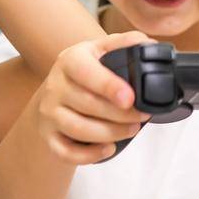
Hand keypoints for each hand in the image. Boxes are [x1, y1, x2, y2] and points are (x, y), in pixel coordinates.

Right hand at [33, 31, 153, 163]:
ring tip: (131, 130)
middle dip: (121, 115)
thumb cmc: (85, 73)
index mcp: (70, 61)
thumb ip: (124, 44)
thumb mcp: (100, 51)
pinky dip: (89, 155)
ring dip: (110, 133)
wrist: (55, 93)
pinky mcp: (49, 136)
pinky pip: (65, 151)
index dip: (108, 86)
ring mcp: (49, 113)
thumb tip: (150, 45)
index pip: (86, 73)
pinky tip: (108, 148)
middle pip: (87, 105)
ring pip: (78, 129)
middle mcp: (55, 86)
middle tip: (143, 116)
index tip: (129, 98)